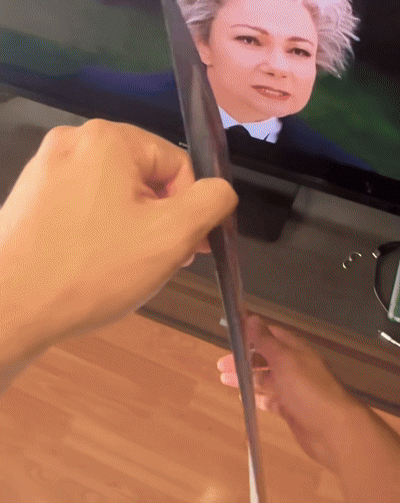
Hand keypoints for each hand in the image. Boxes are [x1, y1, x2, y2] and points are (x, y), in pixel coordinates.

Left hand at [0, 119, 237, 343]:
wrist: (10, 308)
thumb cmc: (96, 269)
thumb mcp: (172, 235)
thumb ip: (212, 202)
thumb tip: (220, 191)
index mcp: (108, 139)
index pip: (177, 165)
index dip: (191, 208)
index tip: (191, 247)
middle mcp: (73, 141)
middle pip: (145, 177)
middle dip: (163, 218)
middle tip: (165, 260)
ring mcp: (46, 169)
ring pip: (116, 193)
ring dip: (136, 226)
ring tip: (132, 265)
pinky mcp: (31, 197)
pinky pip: (85, 205)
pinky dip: (103, 230)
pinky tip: (99, 261)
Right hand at [217, 315, 358, 474]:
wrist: (334, 429)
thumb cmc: (307, 389)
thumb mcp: (284, 359)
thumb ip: (265, 340)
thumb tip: (251, 317)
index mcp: (294, 350)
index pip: (270, 335)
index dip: (251, 335)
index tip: (231, 337)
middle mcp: (294, 366)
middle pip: (264, 358)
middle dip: (243, 359)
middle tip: (221, 366)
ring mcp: (293, 388)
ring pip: (265, 379)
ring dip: (246, 378)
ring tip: (225, 380)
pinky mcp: (291, 409)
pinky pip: (271, 399)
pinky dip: (258, 397)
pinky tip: (245, 399)